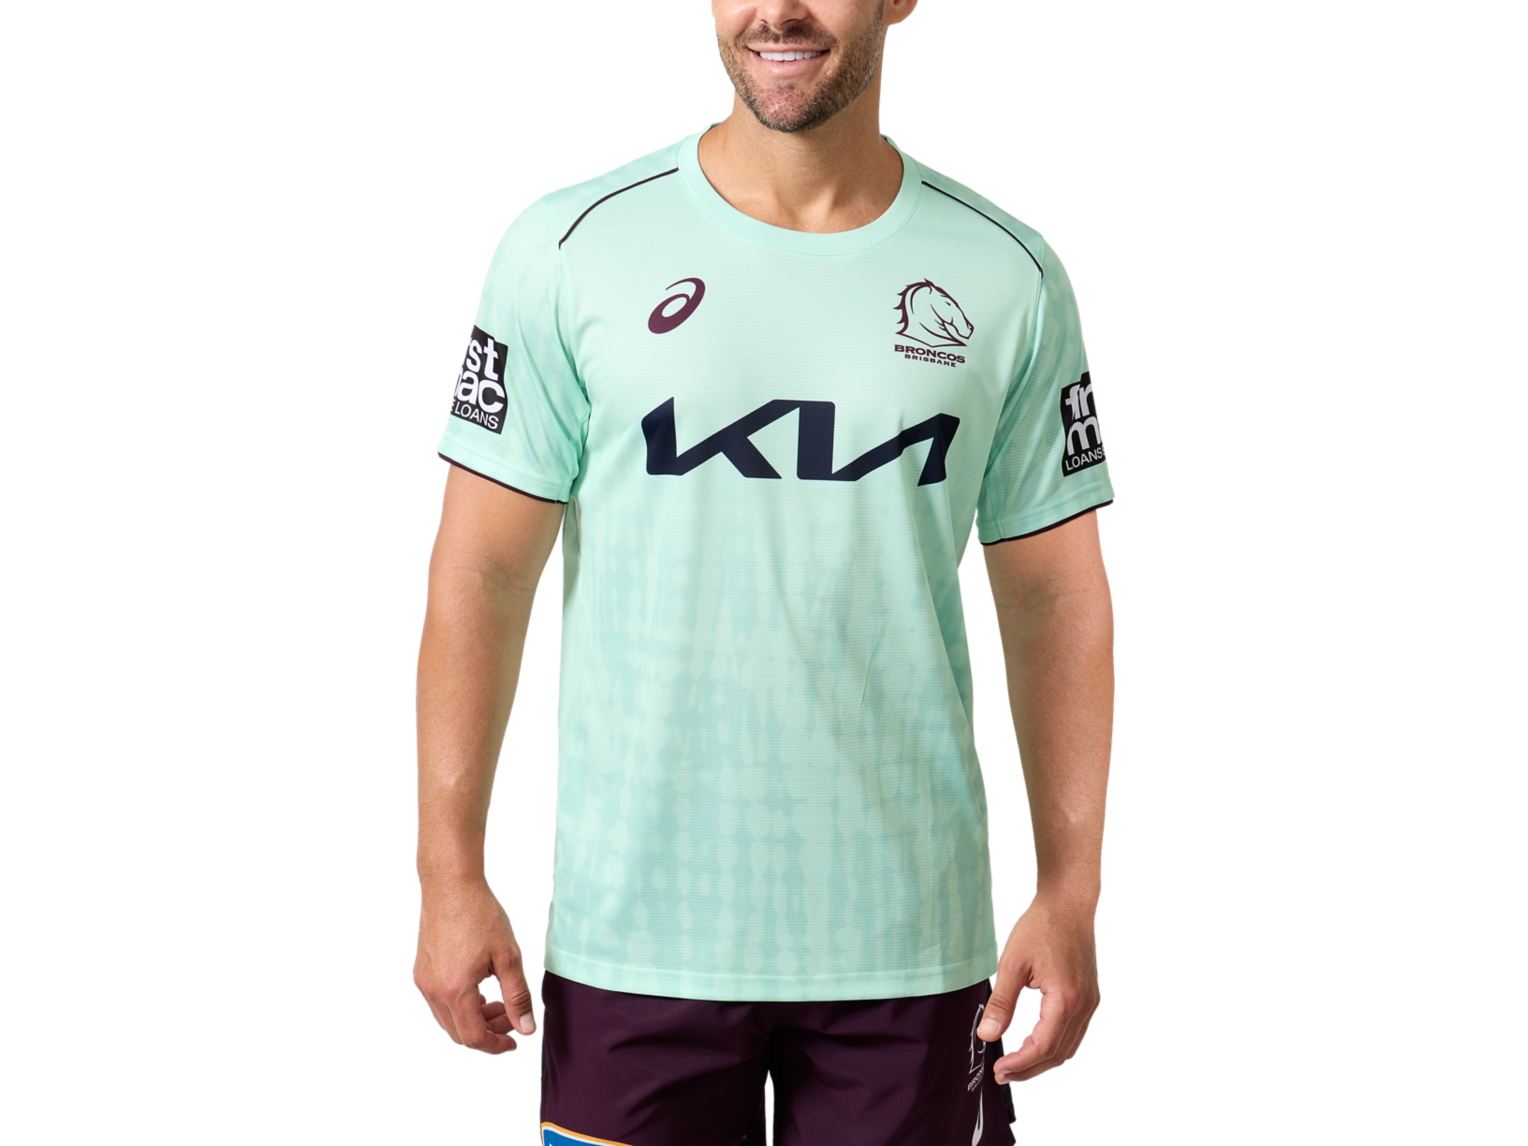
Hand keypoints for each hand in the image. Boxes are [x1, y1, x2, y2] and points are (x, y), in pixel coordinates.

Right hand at [414, 877, 535, 1053]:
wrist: (450, 885)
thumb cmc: (479, 914)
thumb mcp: (508, 956)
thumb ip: (518, 996)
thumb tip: (526, 1028)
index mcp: (456, 990)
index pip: (473, 1037)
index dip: (496, 1045)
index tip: (515, 1040)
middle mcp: (433, 991)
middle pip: (458, 1033)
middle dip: (488, 1032)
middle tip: (512, 1017)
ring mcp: (423, 981)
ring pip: (447, 1020)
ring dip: (474, 1020)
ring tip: (499, 1002)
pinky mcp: (421, 971)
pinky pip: (439, 1003)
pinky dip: (460, 1007)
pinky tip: (480, 990)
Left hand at [977, 895, 1099, 1081]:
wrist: (1068, 905)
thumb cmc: (1041, 927)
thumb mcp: (1012, 963)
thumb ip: (1001, 1002)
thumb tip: (987, 1034)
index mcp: (1065, 998)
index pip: (1043, 1047)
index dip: (1020, 1064)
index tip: (999, 1068)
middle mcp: (1083, 1005)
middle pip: (1058, 1054)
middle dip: (1030, 1068)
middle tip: (1003, 1072)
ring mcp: (1090, 1002)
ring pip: (1069, 1047)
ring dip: (1043, 1060)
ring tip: (1016, 1063)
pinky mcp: (1090, 997)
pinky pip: (1075, 1033)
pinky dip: (1055, 1045)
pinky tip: (1035, 1043)